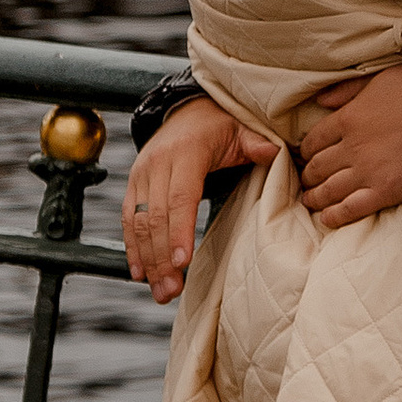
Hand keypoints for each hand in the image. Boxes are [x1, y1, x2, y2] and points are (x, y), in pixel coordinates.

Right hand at [120, 93, 278, 303]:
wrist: (188, 109)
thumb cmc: (221, 125)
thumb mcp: (241, 129)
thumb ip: (255, 143)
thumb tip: (271, 151)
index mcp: (186, 152)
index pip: (180, 197)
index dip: (179, 231)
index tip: (182, 263)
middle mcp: (157, 163)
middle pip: (156, 217)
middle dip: (162, 258)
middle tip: (171, 292)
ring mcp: (142, 174)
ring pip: (139, 223)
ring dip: (147, 260)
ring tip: (161, 292)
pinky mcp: (134, 185)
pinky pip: (130, 220)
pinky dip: (132, 248)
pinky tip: (139, 273)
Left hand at [299, 63, 401, 231]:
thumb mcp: (382, 77)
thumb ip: (348, 89)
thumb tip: (320, 101)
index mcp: (349, 117)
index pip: (314, 139)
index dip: (305, 149)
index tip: (304, 155)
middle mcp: (352, 147)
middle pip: (317, 166)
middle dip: (307, 174)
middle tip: (305, 180)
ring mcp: (368, 171)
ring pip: (329, 189)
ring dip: (315, 197)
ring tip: (310, 200)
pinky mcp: (386, 192)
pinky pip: (351, 209)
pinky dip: (334, 216)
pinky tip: (326, 218)